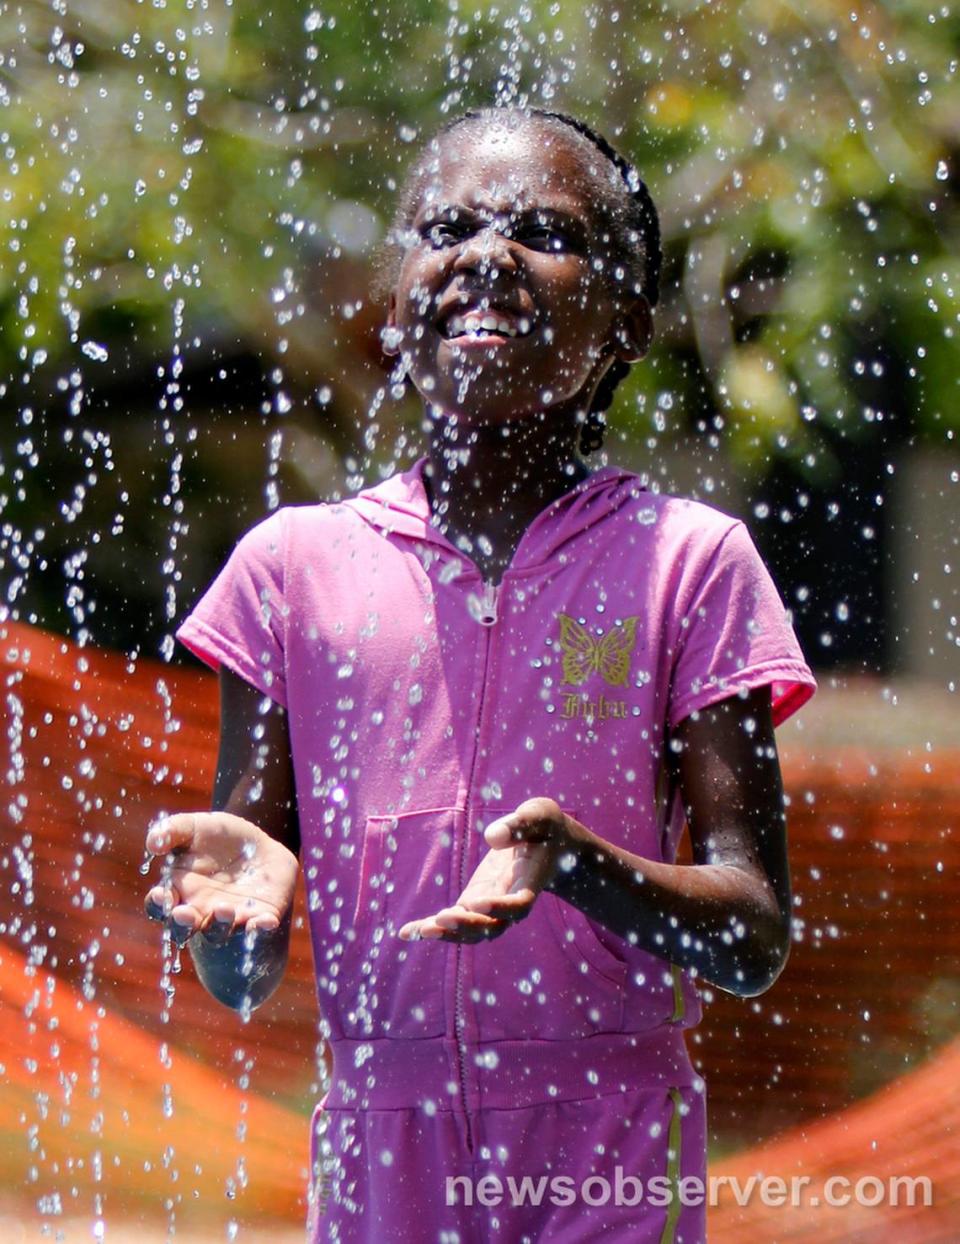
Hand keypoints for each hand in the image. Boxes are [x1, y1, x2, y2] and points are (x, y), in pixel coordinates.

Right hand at [143, 811, 298, 945]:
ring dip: (219, 926)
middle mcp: (199, 911)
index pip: (159, 906)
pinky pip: (258, 930)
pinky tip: (265, 922)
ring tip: (224, 909)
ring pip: (218, 933)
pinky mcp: (258, 918)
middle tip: (184, 913)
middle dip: (182, 925)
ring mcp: (228, 919)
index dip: (158, 904)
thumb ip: (172, 831)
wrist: (259, 843)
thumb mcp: (194, 826)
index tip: (161, 895)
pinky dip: (260, 930)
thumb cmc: (218, 837)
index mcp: (178, 891)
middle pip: (183, 929)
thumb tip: (153, 844)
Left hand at [398, 797, 576, 942]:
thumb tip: (492, 837)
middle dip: (466, 926)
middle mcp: (510, 902)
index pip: (518, 905)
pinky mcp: (473, 903)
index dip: (500, 908)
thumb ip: (521, 824)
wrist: (547, 846)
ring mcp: (490, 907)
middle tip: (441, 919)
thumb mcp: (540, 816)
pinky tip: (406, 933)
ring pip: (471, 931)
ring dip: (447, 933)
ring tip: (420, 931)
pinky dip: (430, 928)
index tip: (478, 903)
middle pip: (491, 928)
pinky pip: (453, 921)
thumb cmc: (545, 828)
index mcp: (530, 883)